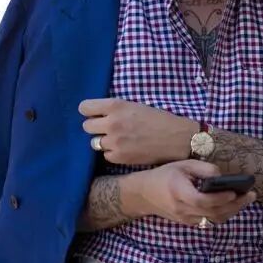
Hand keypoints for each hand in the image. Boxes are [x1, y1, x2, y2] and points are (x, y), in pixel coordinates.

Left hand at [78, 97, 193, 164]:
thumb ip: (114, 109)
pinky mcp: (119, 157)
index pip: (84, 108)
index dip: (89, 112)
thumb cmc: (159, 119)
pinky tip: (126, 149)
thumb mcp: (135, 105)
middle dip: (96, 127)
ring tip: (119, 140)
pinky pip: (106, 155)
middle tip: (109, 129)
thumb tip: (96, 113)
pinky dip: (113, 153)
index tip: (95, 115)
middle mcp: (112, 123)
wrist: (178, 139)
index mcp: (115, 106)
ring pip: (94, 142)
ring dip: (104, 141)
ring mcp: (114, 142)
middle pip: (86, 126)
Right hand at [137, 160, 256, 225]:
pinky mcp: (189, 223)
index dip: (220, 199)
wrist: (145, 194)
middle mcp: (182, 209)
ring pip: (214, 219)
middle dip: (235, 205)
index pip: (202, 201)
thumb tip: (222, 176)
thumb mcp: (183, 165)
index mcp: (179, 193)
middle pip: (212, 213)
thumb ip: (203, 169)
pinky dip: (223, 214)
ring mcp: (186, 219)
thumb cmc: (165, 175)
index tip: (234, 192)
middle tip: (251, 195)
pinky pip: (210, 221)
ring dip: (232, 211)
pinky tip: (233, 205)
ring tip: (246, 199)